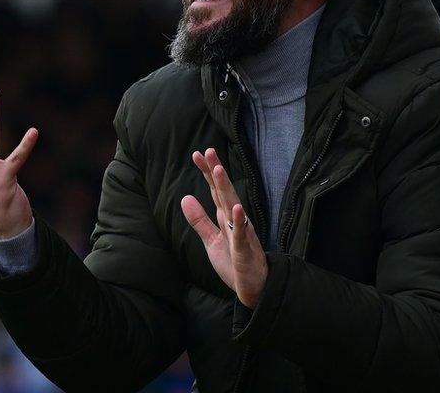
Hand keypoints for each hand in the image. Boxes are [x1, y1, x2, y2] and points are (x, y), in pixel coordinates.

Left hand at [181, 148, 267, 308]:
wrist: (254, 288)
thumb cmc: (234, 263)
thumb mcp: (211, 240)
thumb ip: (199, 220)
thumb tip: (185, 198)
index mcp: (226, 218)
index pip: (215, 191)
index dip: (207, 173)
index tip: (198, 154)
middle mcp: (235, 220)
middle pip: (223, 192)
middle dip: (216, 172)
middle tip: (208, 151)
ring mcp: (241, 233)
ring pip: (232, 207)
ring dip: (226, 188)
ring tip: (218, 170)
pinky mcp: (244, 250)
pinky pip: (241, 234)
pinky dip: (239, 221)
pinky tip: (236, 208)